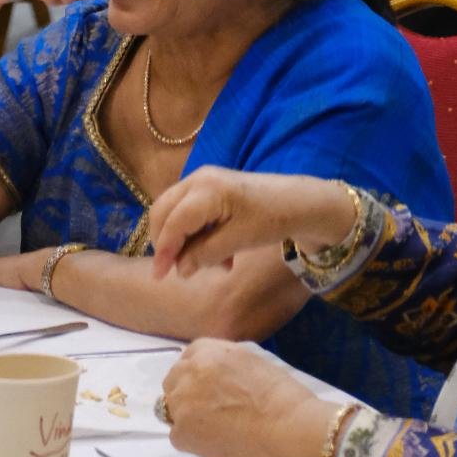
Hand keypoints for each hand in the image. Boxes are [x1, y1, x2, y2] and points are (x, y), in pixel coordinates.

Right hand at [150, 167, 353, 279]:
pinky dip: (196, 235)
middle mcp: (199, 179)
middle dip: (166, 242)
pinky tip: (220, 257)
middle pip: (164, 210)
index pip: (172, 221)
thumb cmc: (270, 219)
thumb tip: (179, 269)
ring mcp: (204, 181)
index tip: (159, 277)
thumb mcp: (237, 241)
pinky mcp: (211, 188)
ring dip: (184, 241)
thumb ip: (205, 254)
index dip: (163, 250)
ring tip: (209, 265)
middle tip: (175, 270)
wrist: (296, 202)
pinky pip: (189, 212)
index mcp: (206, 190)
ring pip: (175, 212)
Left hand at [160, 338, 326, 456]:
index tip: (204, 385)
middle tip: (206, 408)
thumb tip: (216, 374)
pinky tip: (214, 441)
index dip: (195, 372)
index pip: (188, 356)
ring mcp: (183, 401)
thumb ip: (225, 361)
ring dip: (186, 415)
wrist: (286, 427)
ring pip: (171, 408)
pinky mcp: (182, 431)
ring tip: (212, 426)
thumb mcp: (252, 360)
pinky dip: (192, 440)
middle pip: (173, 380)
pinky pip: (177, 435)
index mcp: (210, 350)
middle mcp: (191, 371)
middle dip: (185, 391)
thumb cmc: (280, 395)